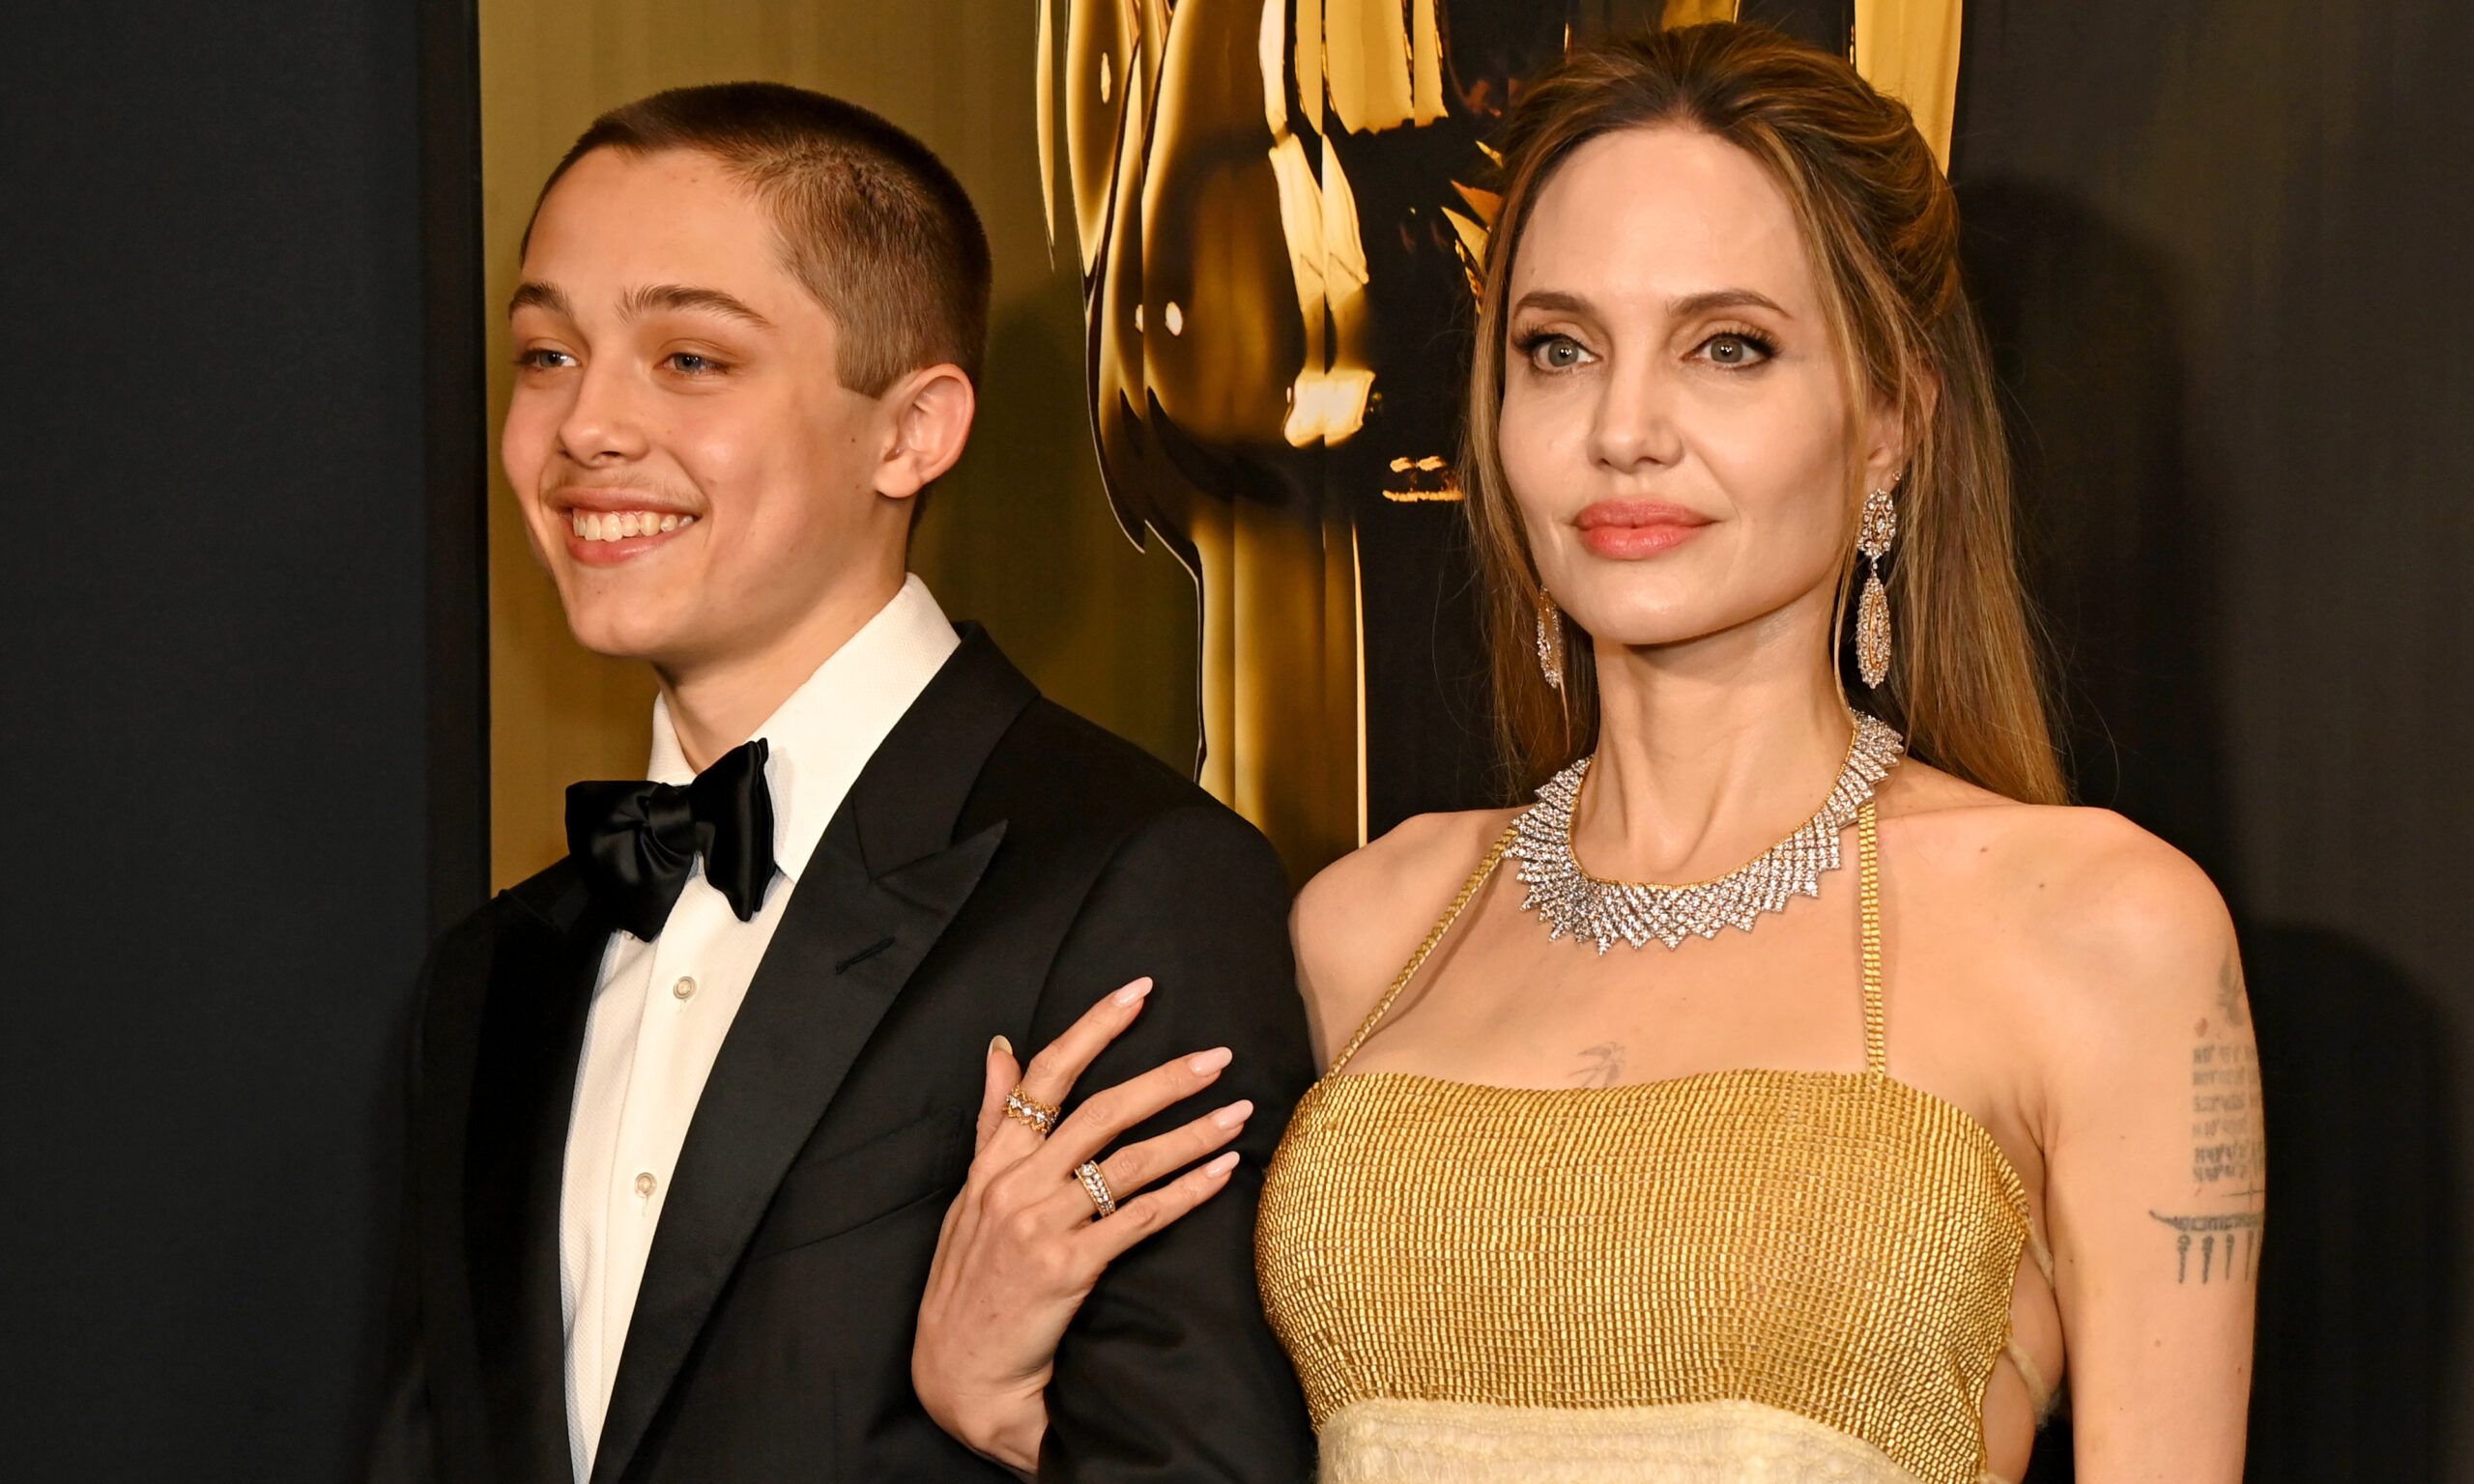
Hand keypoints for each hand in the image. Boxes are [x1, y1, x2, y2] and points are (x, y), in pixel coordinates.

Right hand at [913, 977, 1254, 1471]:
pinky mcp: (1068, 1269)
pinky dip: (1188, 1193)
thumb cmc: (969, 1282)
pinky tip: (1224, 1173)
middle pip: (1102, 1111)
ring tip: (1240, 1112)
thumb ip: (994, 1120)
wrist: (960, 1372)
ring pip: (1130, 1162)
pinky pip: (1140, 1218)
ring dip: (1192, 1133)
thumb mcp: (970, 1194)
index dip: (1094, 1028)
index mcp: (993, 1162)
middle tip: (1218, 1056)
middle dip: (1167, 1079)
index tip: (1139, 992)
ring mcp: (1042, 1226)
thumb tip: (1003, 1047)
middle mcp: (1016, 1185)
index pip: (1046, 1077)